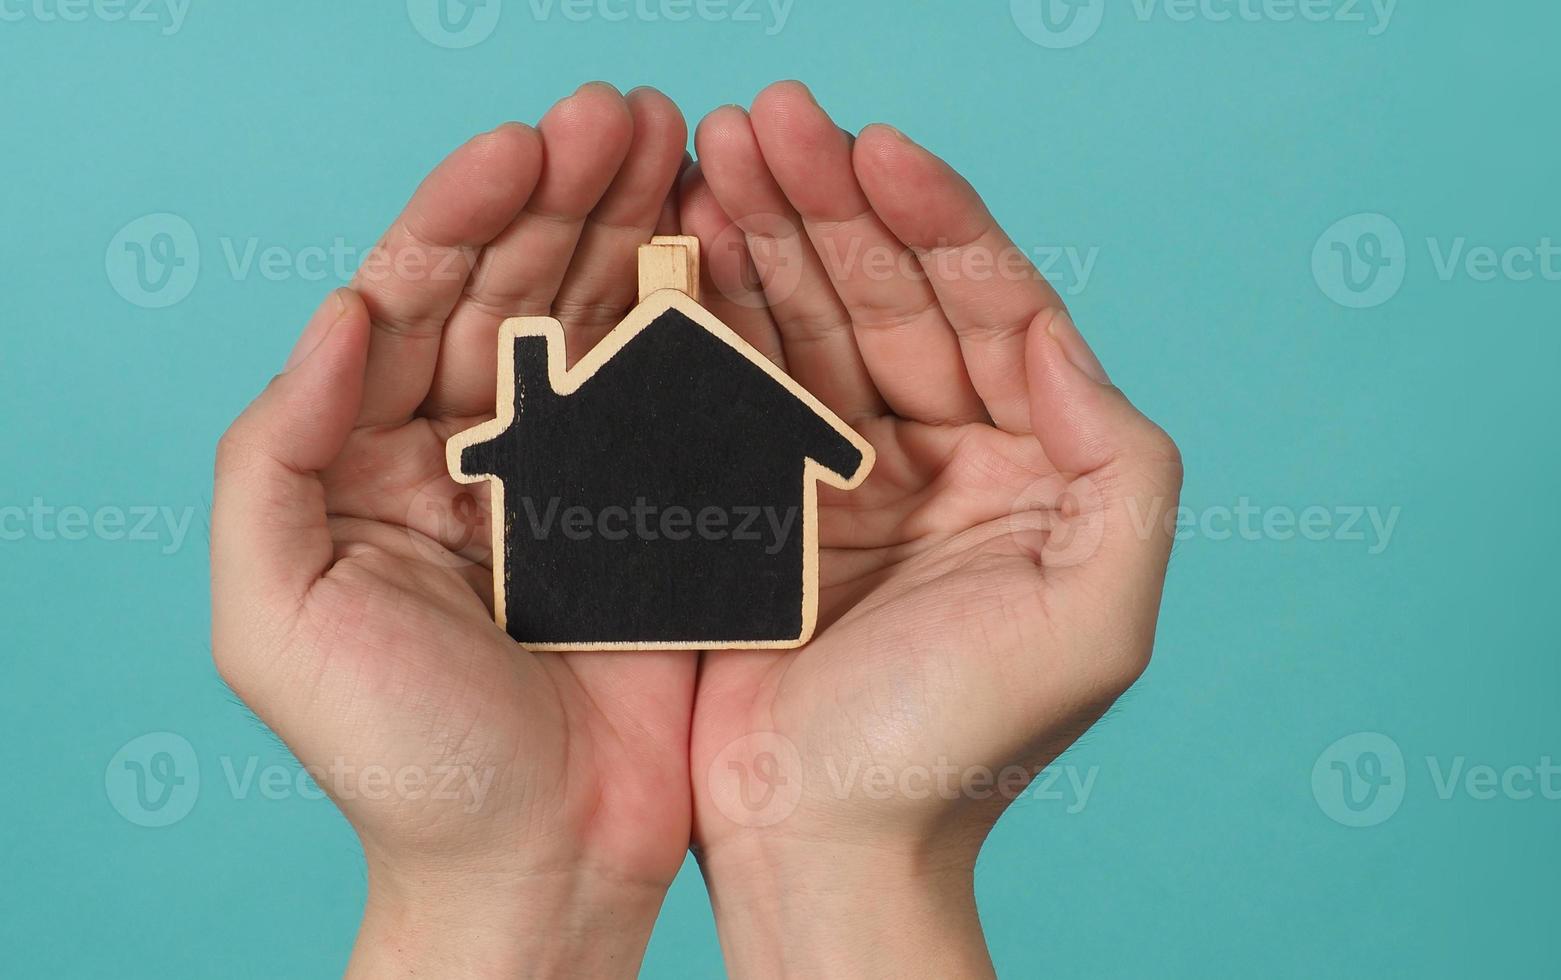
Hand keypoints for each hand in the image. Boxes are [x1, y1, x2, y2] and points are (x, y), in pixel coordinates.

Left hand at [209, 83, 695, 977]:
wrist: (537, 867)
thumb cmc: (402, 765)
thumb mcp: (278, 621)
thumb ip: (276, 461)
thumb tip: (337, 315)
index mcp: (378, 456)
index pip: (418, 297)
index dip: (466, 212)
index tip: (524, 145)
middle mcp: (480, 448)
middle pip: (520, 284)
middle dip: (568, 190)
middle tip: (629, 114)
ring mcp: (582, 475)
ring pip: (607, 320)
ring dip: (638, 225)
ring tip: (681, 143)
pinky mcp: (669, 514)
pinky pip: (686, 395)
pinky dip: (707, 318)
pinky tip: (729, 247)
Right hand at [678, 83, 1181, 976]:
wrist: (831, 848)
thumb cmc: (966, 750)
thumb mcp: (1097, 618)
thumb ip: (1122, 468)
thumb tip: (1065, 339)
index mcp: (1038, 468)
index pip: (996, 310)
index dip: (939, 222)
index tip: (876, 145)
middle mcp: (951, 456)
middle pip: (894, 296)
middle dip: (834, 201)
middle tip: (764, 115)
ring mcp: (851, 474)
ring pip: (811, 321)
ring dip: (768, 230)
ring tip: (713, 147)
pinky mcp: (763, 503)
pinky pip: (739, 383)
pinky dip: (713, 309)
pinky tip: (685, 235)